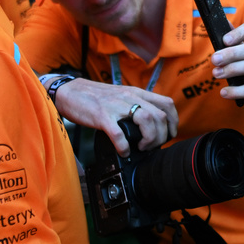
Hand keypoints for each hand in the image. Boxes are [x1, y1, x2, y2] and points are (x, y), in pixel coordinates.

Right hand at [51, 79, 177, 156]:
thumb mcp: (122, 96)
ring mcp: (116, 106)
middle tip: (152, 146)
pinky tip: (123, 151)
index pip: (167, 103)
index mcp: (137, 93)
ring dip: (149, 139)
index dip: (173, 121)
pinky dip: (124, 146)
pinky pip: (118, 133)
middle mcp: (130, 97)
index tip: (169, 134)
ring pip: (146, 120)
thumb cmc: (96, 97)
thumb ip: (137, 105)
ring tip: (141, 148)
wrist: (70, 92)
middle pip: (160, 116)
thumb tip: (151, 124)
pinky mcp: (101, 116)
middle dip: (162, 135)